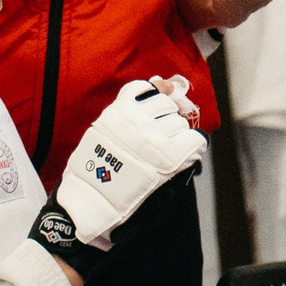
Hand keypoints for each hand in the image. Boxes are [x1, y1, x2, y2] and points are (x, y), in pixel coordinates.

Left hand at [56, 79, 208, 244]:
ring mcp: (132, 119)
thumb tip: (192, 143)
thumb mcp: (161, 186)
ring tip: (154, 123)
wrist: (89, 197)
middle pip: (180, 121)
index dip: (194, 146)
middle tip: (165, 142)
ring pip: (163, 101)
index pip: (196, 139)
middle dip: (177, 131)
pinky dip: (145, 93)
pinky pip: (138, 88)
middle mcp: (151, 135)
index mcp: (166, 157)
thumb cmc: (126, 197)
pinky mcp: (115, 111)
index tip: (188, 150)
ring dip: (164, 111)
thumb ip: (179, 163)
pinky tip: (145, 105)